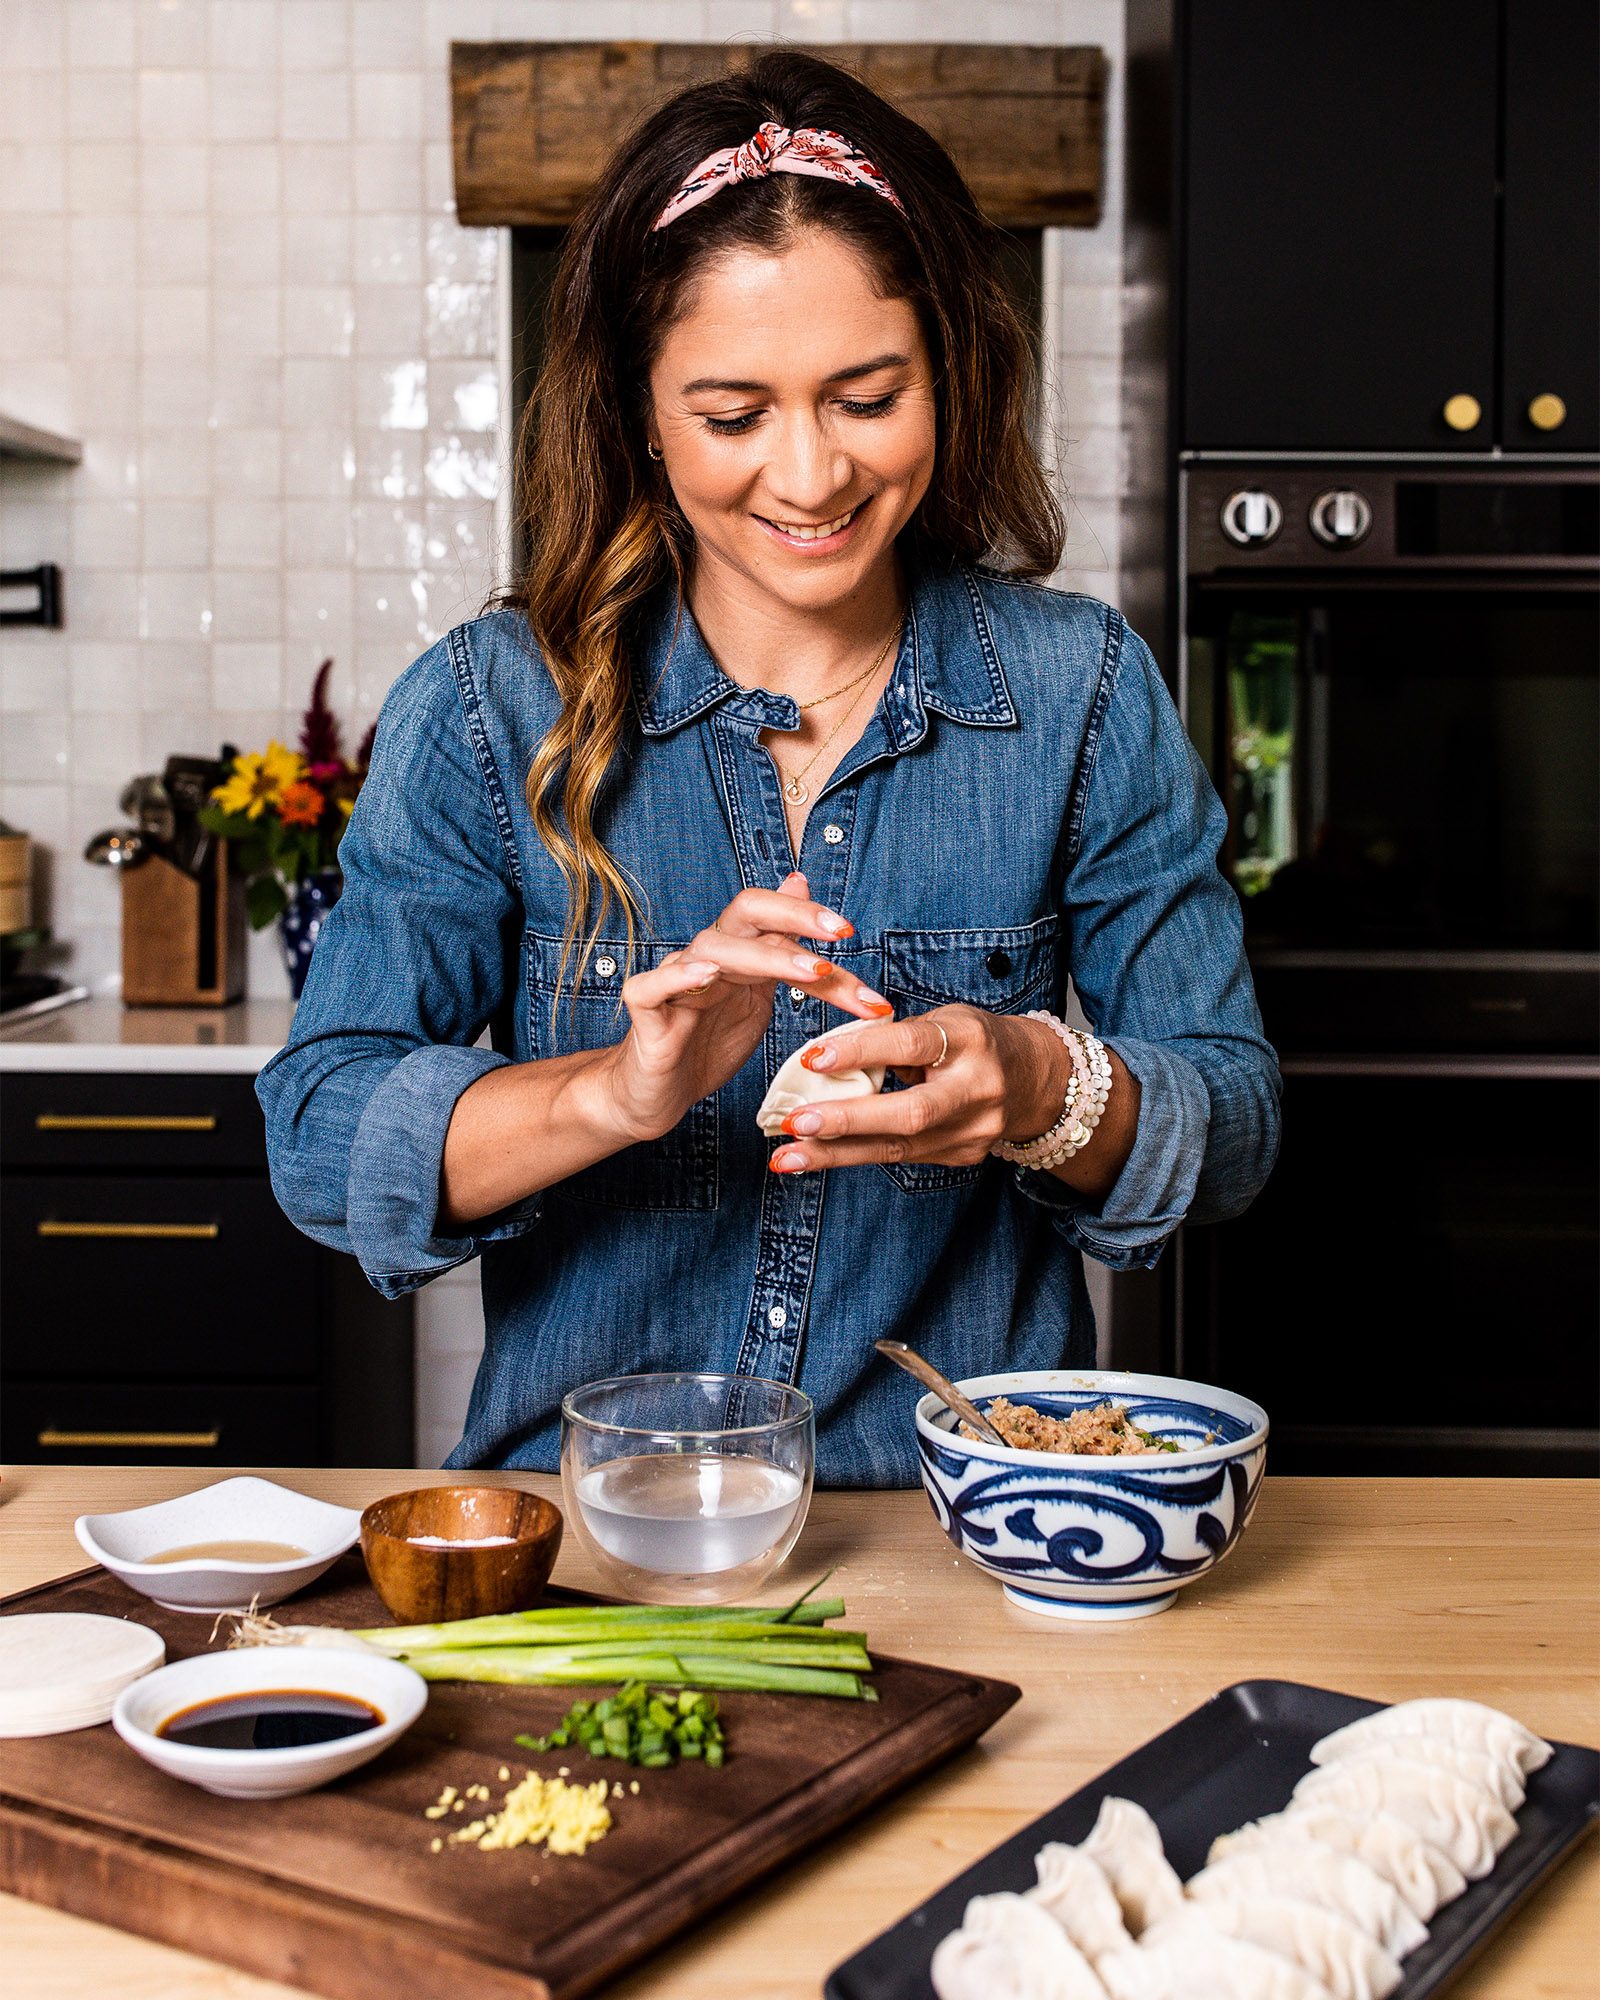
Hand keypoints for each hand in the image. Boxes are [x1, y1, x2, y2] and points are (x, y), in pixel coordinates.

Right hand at [602, 872, 894, 1143]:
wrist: (658, 1094)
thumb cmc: (707, 1044)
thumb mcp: (759, 997)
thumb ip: (785, 952)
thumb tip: (801, 884)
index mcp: (739, 953)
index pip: (775, 917)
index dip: (811, 918)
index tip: (851, 932)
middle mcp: (707, 956)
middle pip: (746, 913)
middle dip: (797, 918)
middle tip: (841, 935)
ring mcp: (674, 982)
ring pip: (713, 949)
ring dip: (764, 956)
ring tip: (810, 971)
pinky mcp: (646, 1014)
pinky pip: (652, 986)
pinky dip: (678, 977)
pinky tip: (707, 974)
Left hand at [765, 1006, 1070, 1173]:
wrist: (1033, 1078)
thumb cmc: (973, 1040)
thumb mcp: (943, 1021)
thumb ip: (894, 1038)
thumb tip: (830, 1058)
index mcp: (970, 1040)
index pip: (913, 1044)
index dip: (863, 1050)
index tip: (814, 1057)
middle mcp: (978, 1089)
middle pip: (910, 1112)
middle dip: (846, 1120)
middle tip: (794, 1122)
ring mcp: (974, 1130)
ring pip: (898, 1147)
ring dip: (836, 1153)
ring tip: (787, 1157)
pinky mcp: (963, 1155)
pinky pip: (900, 1158)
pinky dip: (853, 1156)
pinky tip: (814, 1157)